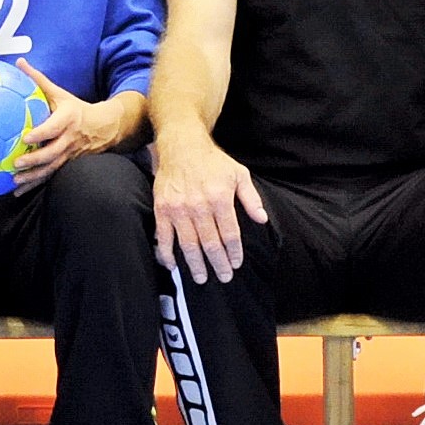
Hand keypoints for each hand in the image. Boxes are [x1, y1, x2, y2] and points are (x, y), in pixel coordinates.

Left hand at [4, 62, 132, 191]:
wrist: (104, 127)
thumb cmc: (75, 108)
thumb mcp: (60, 93)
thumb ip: (38, 80)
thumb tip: (18, 62)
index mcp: (67, 119)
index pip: (54, 127)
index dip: (41, 132)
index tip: (26, 136)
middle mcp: (70, 139)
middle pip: (53, 152)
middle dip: (35, 159)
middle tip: (16, 163)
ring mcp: (70, 154)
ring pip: (51, 168)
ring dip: (33, 177)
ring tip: (15, 181)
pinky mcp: (67, 164)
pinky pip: (50, 177)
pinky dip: (34, 185)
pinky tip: (18, 192)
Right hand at [153, 130, 266, 284]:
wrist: (182, 146)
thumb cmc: (213, 161)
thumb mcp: (238, 174)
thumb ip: (250, 198)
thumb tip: (261, 219)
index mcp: (220, 198)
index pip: (230, 234)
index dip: (234, 252)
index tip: (236, 264)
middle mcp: (199, 206)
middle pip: (210, 244)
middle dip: (218, 264)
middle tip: (224, 277)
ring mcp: (179, 209)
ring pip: (188, 244)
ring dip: (195, 264)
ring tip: (201, 278)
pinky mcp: (162, 209)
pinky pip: (164, 237)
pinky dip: (167, 253)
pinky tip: (173, 264)